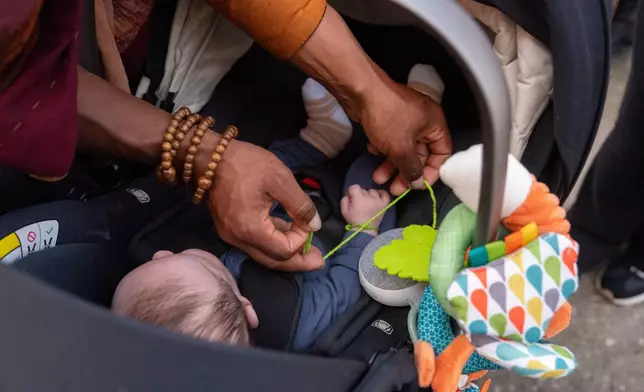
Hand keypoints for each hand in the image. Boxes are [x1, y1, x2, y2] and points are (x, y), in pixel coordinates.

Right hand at [204, 140, 324, 271]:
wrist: (211, 156)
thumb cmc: (246, 164)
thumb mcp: (280, 179)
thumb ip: (300, 206)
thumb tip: (315, 226)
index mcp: (251, 229)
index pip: (284, 250)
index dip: (301, 240)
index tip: (308, 222)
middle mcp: (239, 239)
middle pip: (273, 261)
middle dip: (297, 261)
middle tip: (319, 260)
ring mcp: (231, 235)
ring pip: (263, 254)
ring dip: (285, 251)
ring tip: (306, 246)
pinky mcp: (229, 228)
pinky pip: (254, 243)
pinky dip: (272, 241)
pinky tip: (285, 230)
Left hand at [290, 8, 451, 195]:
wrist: (361, 91)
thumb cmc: (388, 118)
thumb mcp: (401, 148)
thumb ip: (412, 168)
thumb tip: (417, 184)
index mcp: (435, 124)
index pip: (442, 153)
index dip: (432, 172)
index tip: (418, 185)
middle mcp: (424, 121)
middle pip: (420, 154)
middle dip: (406, 172)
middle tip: (394, 188)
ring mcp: (405, 119)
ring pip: (403, 148)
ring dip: (391, 164)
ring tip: (377, 178)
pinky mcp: (389, 119)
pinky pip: (391, 139)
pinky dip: (383, 148)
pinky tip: (371, 150)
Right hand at [340, 185, 390, 233]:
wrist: (365, 230)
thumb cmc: (353, 220)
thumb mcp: (344, 210)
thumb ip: (344, 199)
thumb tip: (349, 194)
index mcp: (358, 199)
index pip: (354, 187)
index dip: (351, 192)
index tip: (351, 198)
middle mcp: (369, 197)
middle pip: (363, 189)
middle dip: (360, 194)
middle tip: (359, 203)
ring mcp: (378, 200)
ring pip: (372, 191)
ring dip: (369, 195)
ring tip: (368, 202)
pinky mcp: (384, 204)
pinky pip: (385, 194)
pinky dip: (381, 193)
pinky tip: (377, 196)